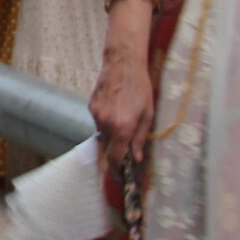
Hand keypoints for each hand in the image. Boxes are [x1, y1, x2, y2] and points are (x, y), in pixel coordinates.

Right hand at [91, 46, 155, 171]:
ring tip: (125, 120)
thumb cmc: (140, 87)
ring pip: (103, 134)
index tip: (120, 177)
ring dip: (113, 134)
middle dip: (117, 151)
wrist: (123, 62)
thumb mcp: (147, 114)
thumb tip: (135, 157)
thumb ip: (140, 138)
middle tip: (128, 149)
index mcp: (122, 127)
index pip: (115, 158)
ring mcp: (96, 114)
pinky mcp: (91, 106)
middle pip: (108, 147)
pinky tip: (117, 109)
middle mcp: (106, 123)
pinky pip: (99, 122)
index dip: (117, 171)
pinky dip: (107, 122)